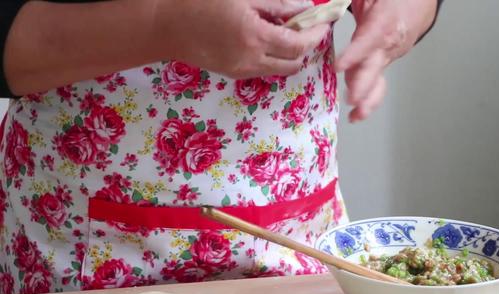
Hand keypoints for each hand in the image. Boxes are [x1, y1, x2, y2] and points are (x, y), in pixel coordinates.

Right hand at [162, 0, 329, 78]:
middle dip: (306, 47)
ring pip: (280, 70)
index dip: (316, 35)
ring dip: (290, 54)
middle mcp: (251, 60)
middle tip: (306, 27)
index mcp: (255, 37)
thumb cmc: (200, 2)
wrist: (165, 25)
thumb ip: (276, 4)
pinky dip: (273, 58)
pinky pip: (264, 70)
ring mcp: (242, 70)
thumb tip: (303, 8)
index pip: (299, 44)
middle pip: (294, 63)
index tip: (324, 23)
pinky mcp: (234, 74)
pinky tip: (266, 40)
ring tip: (285, 32)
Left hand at [335, 0, 438, 120]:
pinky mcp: (387, 61)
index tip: (339, 67)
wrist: (421, 0)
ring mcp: (389, 54)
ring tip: (355, 117)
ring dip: (368, 100)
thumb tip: (323, 6)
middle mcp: (388, 42)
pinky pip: (377, 80)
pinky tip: (358, 111)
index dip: (354, 55)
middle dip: (363, 86)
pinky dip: (369, 97)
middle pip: (375, 66)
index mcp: (384, 21)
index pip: (368, 40)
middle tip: (351, 100)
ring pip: (378, 78)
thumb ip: (343, 2)